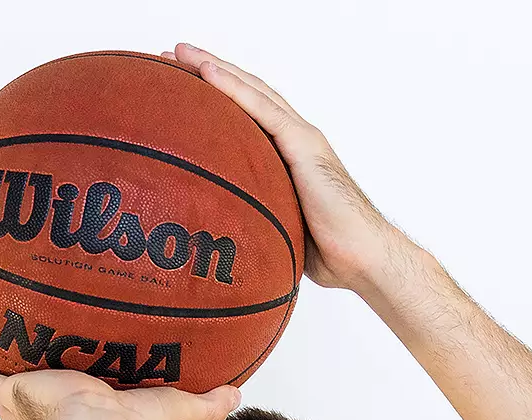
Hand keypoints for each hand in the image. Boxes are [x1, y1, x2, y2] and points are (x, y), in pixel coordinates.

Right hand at [0, 352, 240, 419]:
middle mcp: (59, 413)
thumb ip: (205, 404)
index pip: (84, 409)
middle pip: (44, 401)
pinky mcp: (15, 392)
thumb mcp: (176, 408)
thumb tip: (238, 396)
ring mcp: (34, 404)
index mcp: (93, 418)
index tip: (85, 391)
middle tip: (38, 369)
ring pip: (15, 391)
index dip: (84, 402)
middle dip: (40, 392)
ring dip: (7, 378)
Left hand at [166, 43, 407, 293]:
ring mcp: (301, 137)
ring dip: (213, 67)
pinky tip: (207, 72)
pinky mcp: (305, 145)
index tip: (180, 85)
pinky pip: (264, 111)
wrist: (361, 255)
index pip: (247, 114)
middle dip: (208, 70)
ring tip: (179, 52)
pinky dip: (234, 89)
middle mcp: (294, 137)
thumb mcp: (276, 225)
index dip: (216, 95)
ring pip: (252, 91)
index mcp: (287, 155)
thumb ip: (252, 215)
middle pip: (246, 94)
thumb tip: (213, 230)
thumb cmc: (327, 251)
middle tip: (170, 56)